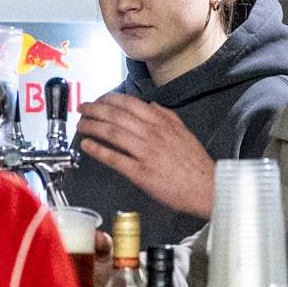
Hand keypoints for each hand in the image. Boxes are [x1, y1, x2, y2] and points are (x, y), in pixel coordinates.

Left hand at [76, 94, 216, 220]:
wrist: (207, 187)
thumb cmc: (195, 163)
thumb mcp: (183, 131)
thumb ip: (167, 116)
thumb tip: (151, 105)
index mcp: (161, 122)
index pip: (129, 103)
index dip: (108, 99)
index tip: (97, 100)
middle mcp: (151, 133)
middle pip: (115, 115)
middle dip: (94, 109)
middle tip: (81, 109)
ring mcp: (145, 152)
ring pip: (111, 133)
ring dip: (92, 127)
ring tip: (80, 125)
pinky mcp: (140, 172)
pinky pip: (114, 158)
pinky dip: (97, 150)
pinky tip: (86, 146)